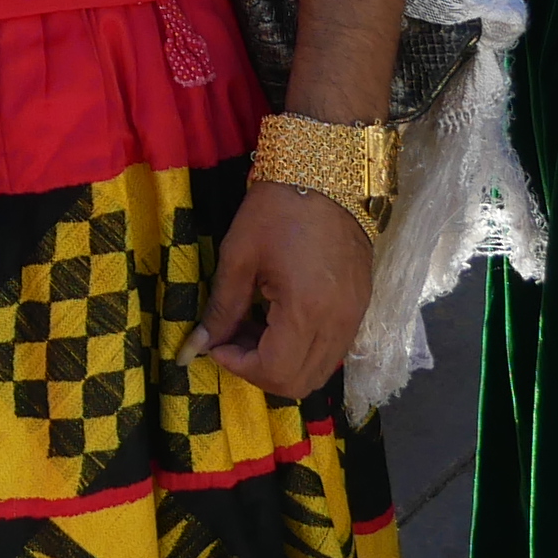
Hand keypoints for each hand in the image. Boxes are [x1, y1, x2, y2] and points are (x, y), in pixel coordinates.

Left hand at [190, 175, 372, 401]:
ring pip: (319, 371)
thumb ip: (221, 308)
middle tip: (234, 339)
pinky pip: (332, 351)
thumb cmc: (276, 210)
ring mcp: (354, 317)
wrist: (326, 174)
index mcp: (306, 310)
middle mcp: (338, 323)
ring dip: (282, 363)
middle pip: (300, 383)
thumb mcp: (238, 256)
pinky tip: (280, 320)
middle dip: (259, 372)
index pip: (275, 372)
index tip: (218, 342)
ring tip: (255, 329)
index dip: (239, 367)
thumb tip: (197, 346)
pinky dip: (303, 350)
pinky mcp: (360, 308)